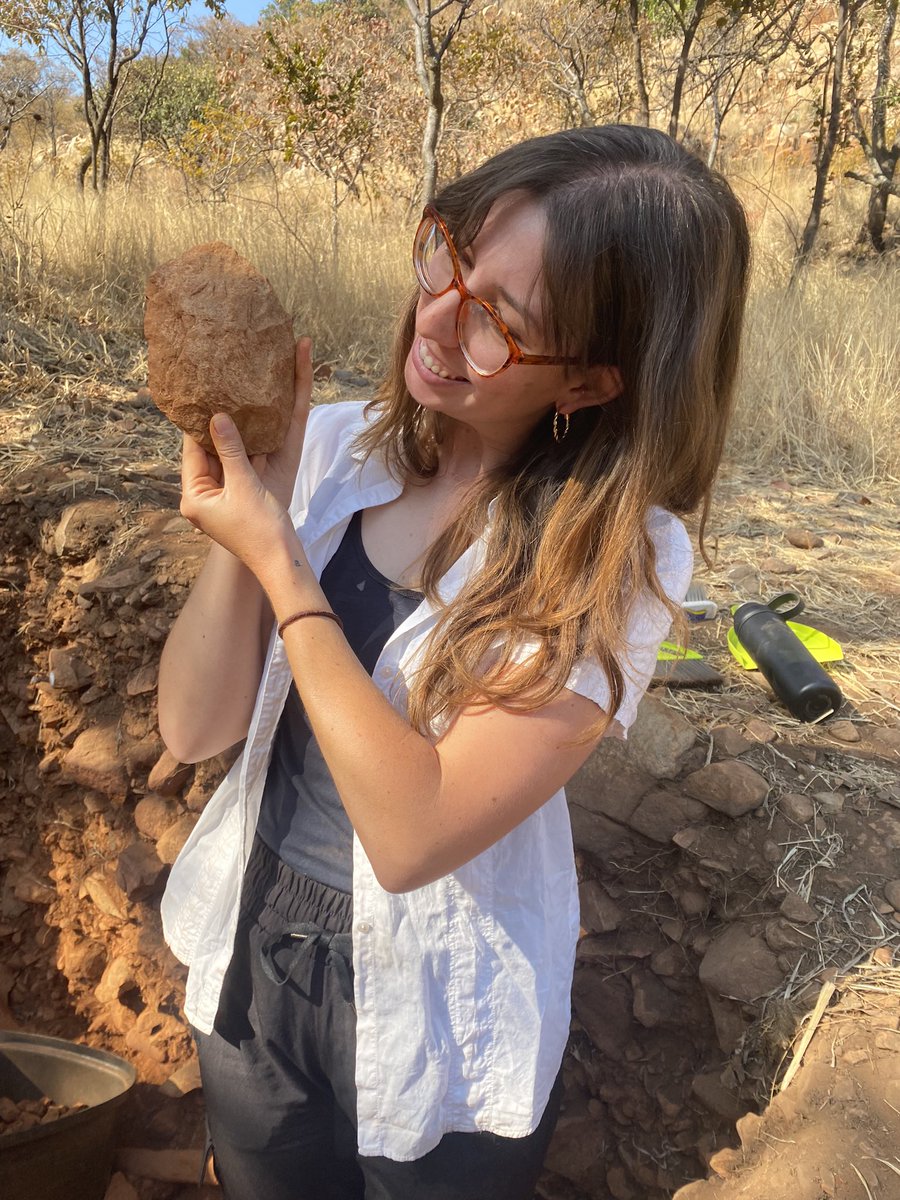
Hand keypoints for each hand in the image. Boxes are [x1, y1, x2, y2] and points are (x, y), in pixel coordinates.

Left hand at [179, 338, 313, 573]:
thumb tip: (217, 416)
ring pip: (230, 452)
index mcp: (195, 495)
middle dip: (220, 420)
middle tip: (222, 383)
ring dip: (238, 429)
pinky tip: (258, 420)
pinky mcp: (247, 493)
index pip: (191, 449)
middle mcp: (207, 492)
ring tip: (240, 394)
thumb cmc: (259, 530)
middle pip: (211, 447)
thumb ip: (231, 450)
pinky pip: (246, 461)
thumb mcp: (244, 486)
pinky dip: (251, 443)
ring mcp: (227, 493)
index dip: (197, 420)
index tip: (200, 390)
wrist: (283, 561)